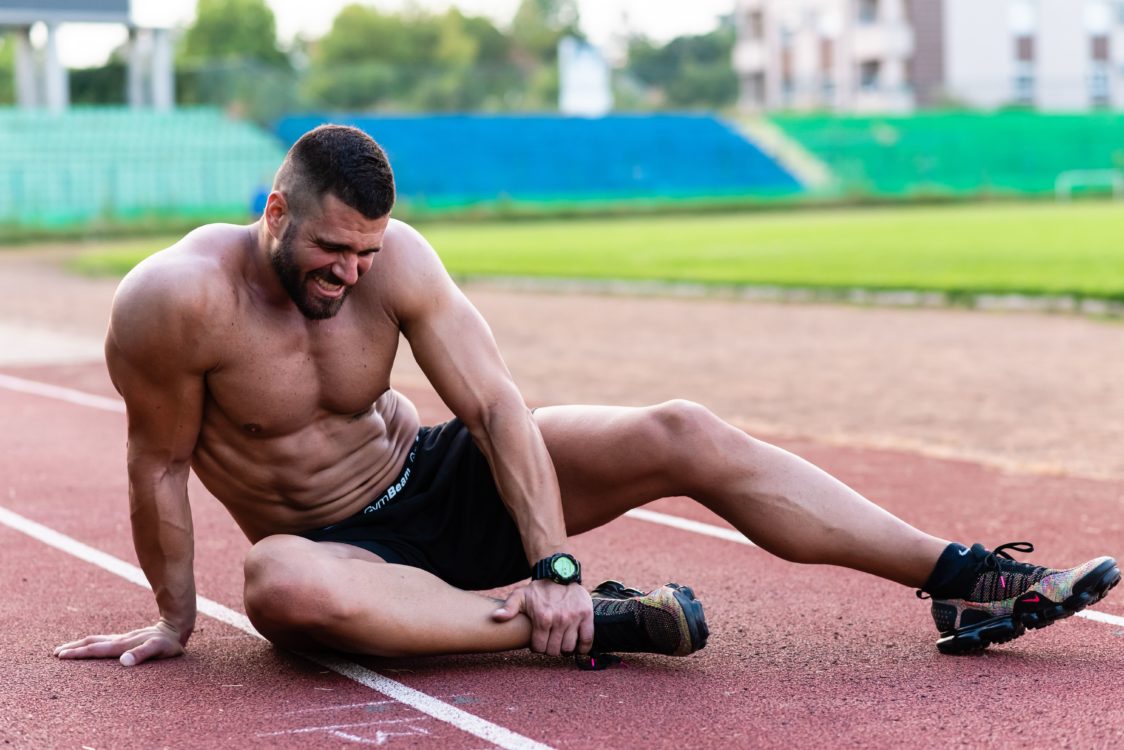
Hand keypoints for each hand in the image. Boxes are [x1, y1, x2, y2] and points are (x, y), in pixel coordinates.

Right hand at [54, 620, 188, 666]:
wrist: (177, 626)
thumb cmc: (168, 642)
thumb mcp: (159, 649)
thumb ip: (142, 654)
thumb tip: (123, 662)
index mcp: (123, 645)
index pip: (96, 649)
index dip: (78, 653)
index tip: (61, 655)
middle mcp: (120, 640)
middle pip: (91, 643)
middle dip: (73, 648)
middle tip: (55, 653)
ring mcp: (123, 639)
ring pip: (96, 640)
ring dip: (79, 645)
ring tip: (65, 649)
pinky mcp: (127, 639)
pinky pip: (104, 641)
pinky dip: (92, 644)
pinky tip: (91, 646)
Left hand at [493, 579, 593, 656]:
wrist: (559, 574)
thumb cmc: (538, 589)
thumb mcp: (520, 595)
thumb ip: (508, 608)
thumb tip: (496, 617)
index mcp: (542, 618)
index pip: (540, 648)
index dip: (538, 647)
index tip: (539, 642)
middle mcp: (559, 620)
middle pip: (554, 650)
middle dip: (550, 649)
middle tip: (550, 642)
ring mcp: (574, 618)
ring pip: (569, 648)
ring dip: (565, 648)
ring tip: (561, 641)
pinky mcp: (586, 616)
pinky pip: (587, 640)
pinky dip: (583, 647)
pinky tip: (577, 645)